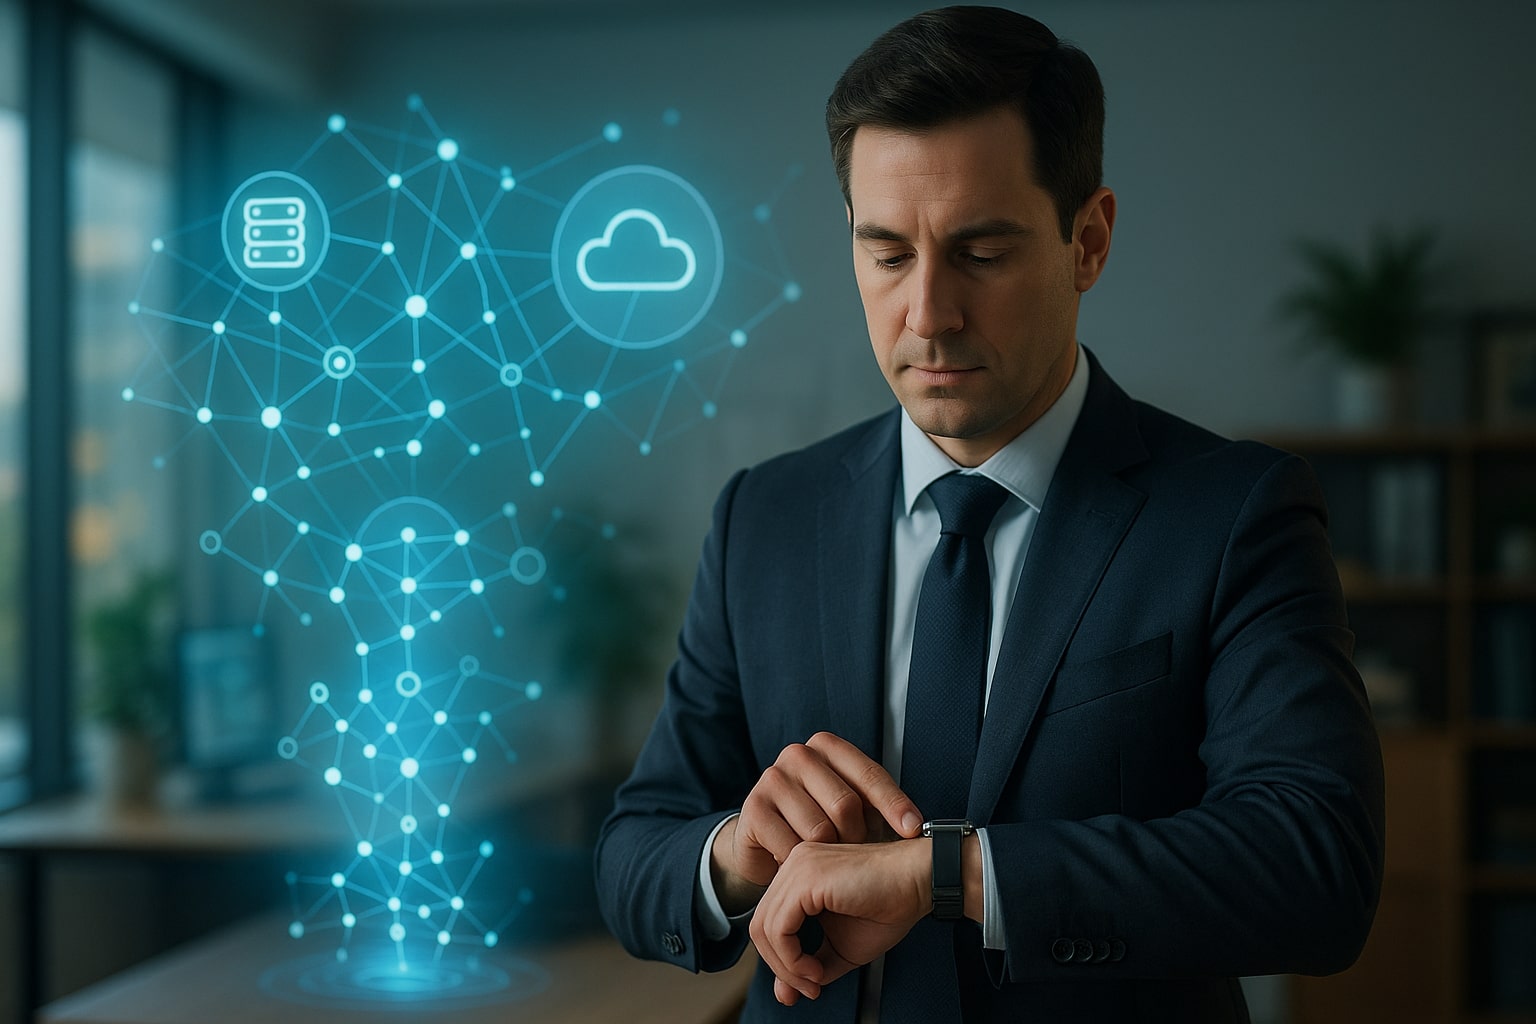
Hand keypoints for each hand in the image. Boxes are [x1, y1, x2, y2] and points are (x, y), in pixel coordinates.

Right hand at [711, 732, 922, 914]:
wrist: (765, 843)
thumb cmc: (818, 821)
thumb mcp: (850, 809)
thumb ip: (877, 808)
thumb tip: (917, 827)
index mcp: (827, 746)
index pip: (869, 774)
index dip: (894, 804)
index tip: (913, 831)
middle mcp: (798, 755)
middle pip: (845, 804)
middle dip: (856, 838)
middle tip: (855, 854)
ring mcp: (772, 779)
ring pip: (819, 830)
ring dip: (829, 855)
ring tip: (827, 860)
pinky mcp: (753, 809)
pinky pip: (791, 847)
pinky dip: (802, 865)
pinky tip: (800, 865)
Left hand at [749, 838, 929, 1004]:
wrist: (919, 881)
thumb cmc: (889, 907)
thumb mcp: (841, 948)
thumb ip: (809, 967)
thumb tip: (784, 995)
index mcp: (798, 877)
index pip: (769, 924)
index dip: (782, 961)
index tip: (810, 984)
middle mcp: (792, 866)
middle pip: (760, 927)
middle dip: (781, 968)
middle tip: (810, 988)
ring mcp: (797, 867)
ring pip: (764, 929)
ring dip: (787, 967)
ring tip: (816, 979)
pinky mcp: (806, 877)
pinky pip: (779, 928)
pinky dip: (792, 958)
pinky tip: (816, 968)